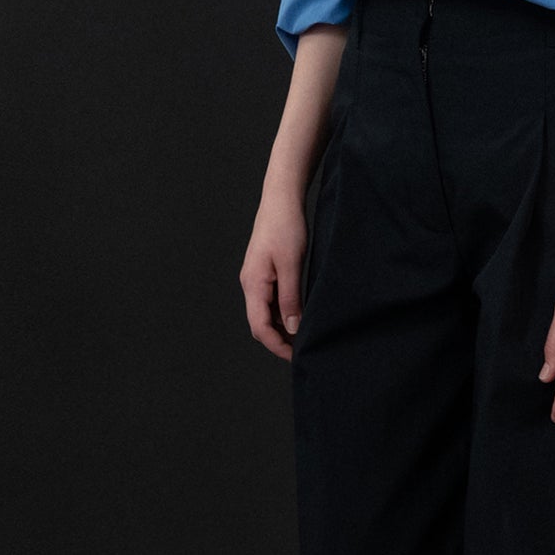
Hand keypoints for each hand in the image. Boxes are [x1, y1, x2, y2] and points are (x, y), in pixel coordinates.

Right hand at [241, 189, 308, 360]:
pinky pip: (270, 300)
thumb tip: (292, 327)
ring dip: (281, 327)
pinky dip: (282, 313)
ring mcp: (256, 278)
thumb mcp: (292, 264)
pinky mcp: (264, 272)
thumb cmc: (286, 227)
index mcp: (253, 284)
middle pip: (259, 323)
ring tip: (303, 335)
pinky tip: (298, 314)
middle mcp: (250, 284)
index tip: (296, 356)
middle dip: (278, 340)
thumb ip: (291, 298)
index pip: (259, 327)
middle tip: (302, 349)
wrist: (282, 199)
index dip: (276, 345)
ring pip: (265, 313)